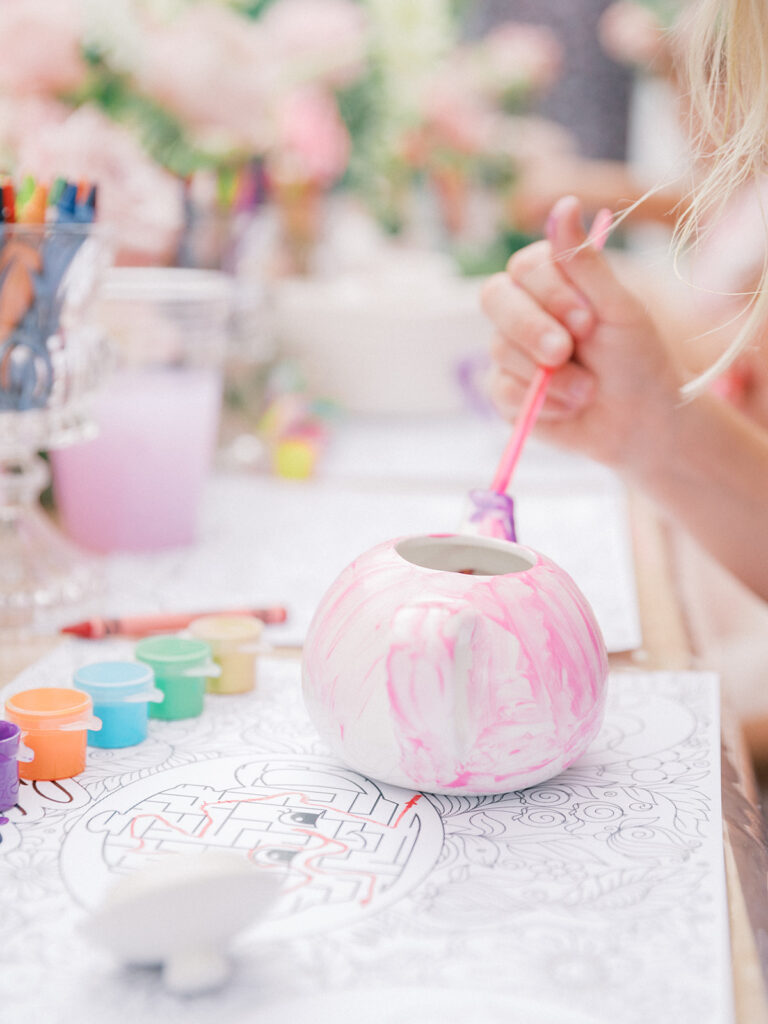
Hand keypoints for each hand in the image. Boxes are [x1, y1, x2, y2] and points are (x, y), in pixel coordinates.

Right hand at [482, 195, 682, 475]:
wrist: (640, 422)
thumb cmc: (637, 358)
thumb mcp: (618, 308)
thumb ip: (585, 262)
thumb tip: (564, 202)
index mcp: (551, 280)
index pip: (523, 268)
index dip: (550, 294)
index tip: (588, 320)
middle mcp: (524, 310)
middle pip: (494, 299)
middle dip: (532, 330)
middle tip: (564, 354)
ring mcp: (509, 350)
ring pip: (500, 350)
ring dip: (551, 376)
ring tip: (588, 389)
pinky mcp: (504, 392)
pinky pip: (501, 391)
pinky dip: (541, 404)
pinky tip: (569, 407)